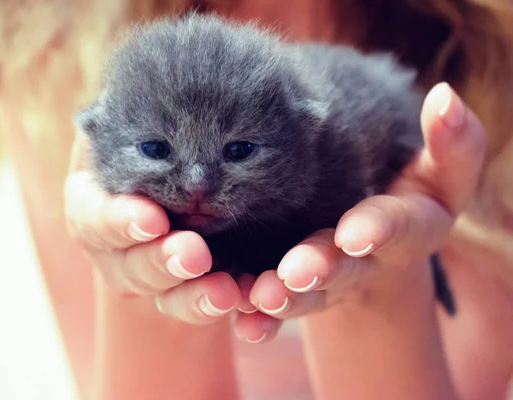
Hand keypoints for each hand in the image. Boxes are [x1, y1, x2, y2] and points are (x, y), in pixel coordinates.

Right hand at [64, 131, 242, 324]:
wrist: (181, 166)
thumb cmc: (152, 135)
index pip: (94, 218)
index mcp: (94, 204)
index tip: (151, 219)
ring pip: (165, 298)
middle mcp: (116, 249)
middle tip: (194, 254)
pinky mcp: (183, 292)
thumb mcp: (132, 123)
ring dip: (193, 296)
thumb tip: (95, 117)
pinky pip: (198, 307)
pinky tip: (243, 300)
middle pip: (130, 268)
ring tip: (224, 290)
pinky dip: (219, 306)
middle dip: (161, 262)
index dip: (118, 222)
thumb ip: (123, 126)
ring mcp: (148, 276)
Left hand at [232, 82, 485, 342]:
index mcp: (406, 231)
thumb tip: (446, 95)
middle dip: (320, 269)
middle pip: (343, 269)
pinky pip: (275, 309)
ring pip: (304, 294)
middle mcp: (363, 262)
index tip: (355, 232)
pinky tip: (242, 324)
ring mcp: (326, 281)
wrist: (373, 240)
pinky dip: (259, 320)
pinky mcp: (292, 288)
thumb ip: (453, 144)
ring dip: (282, 299)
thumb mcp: (442, 174)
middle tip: (296, 272)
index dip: (378, 229)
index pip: (396, 228)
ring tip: (260, 297)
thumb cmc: (410, 197)